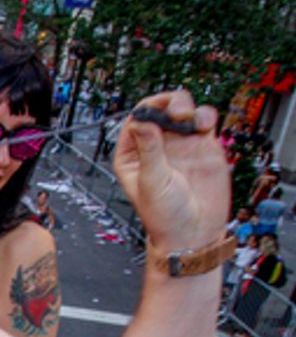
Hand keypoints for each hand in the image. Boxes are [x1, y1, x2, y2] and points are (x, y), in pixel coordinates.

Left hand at [113, 90, 228, 251]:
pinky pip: (203, 121)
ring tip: (188, 118)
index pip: (135, 121)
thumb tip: (141, 122)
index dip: (145, 109)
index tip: (155, 109)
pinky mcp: (202, 145)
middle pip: (159, 110)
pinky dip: (204, 115)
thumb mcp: (152, 182)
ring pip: (181, 110)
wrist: (194, 233)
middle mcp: (155, 146)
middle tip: (177, 113)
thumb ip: (149, 151)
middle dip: (167, 103)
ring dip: (185, 106)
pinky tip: (204, 124)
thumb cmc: (164, 216)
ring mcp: (179, 144)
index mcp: (132, 155)